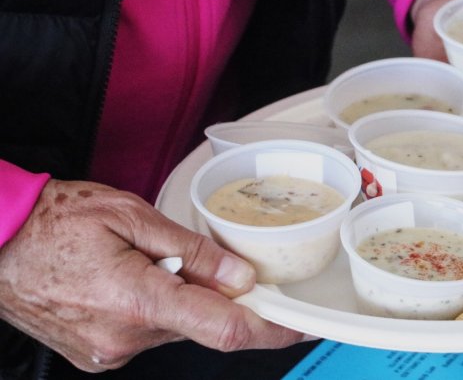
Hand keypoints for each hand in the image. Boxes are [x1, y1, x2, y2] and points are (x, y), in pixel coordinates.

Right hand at [0, 180, 301, 370]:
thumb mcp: (131, 215)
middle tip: (211, 258)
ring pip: (175, 328)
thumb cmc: (53, 221)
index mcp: (139, 302)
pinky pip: (147, 333)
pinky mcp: (96, 354)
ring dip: (183, 297)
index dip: (272, 328)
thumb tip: (239, 275)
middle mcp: (125, 339)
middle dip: (219, 295)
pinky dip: (156, 307)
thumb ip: (192, 250)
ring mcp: (108, 351)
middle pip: (202, 325)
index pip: (225, 329)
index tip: (301, 322)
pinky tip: (134, 276)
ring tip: (149, 257)